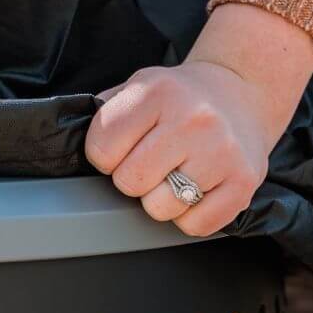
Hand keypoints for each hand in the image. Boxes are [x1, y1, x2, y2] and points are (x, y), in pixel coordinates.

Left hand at [84, 3, 312, 237]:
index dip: (106, 156)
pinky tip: (198, 188)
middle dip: (133, 179)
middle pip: (130, 183)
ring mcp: (222, 151)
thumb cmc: (180, 98)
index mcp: (158, 92)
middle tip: (153, 162)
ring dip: (161, 200)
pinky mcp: (243, 181)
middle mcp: (193, 119)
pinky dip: (190, 216)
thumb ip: (106, 112)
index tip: (123, 148)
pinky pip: (195, 225)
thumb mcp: (140, 87)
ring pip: (160, 208)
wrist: (243, 92)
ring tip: (176, 173)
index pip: (101, 150)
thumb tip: (69, 142)